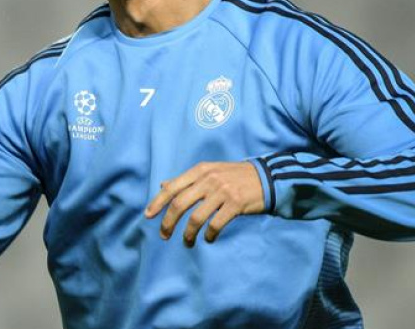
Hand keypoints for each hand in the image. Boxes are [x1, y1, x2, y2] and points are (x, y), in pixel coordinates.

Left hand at [144, 161, 263, 246]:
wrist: (266, 178)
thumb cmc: (234, 176)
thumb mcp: (209, 171)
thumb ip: (187, 180)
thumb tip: (163, 185)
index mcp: (200, 170)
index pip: (172, 187)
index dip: (158, 202)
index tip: (148, 216)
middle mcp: (208, 179)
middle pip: (180, 203)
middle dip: (168, 222)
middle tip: (164, 235)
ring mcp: (222, 191)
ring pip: (196, 218)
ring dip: (188, 234)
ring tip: (187, 242)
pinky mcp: (235, 204)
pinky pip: (215, 224)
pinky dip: (209, 235)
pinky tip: (208, 239)